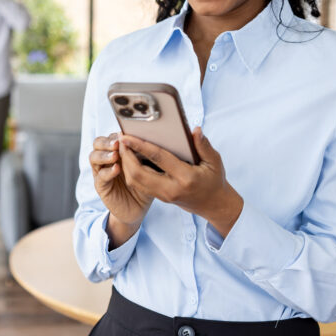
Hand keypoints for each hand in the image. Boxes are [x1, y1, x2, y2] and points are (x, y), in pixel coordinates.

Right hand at [89, 133, 152, 246]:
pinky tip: (117, 169)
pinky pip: (100, 176)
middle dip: (107, 141)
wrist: (138, 209)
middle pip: (97, 143)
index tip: (126, 133)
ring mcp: (101, 172)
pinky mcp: (101, 186)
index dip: (116, 134)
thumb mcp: (148, 167)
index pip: (111, 136)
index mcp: (117, 151)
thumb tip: (152, 137)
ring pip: (93, 156)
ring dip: (104, 154)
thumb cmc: (145, 186)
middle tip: (117, 143)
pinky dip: (108, 171)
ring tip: (115, 155)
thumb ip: (146, 154)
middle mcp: (107, 159)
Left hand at [119, 128, 243, 237]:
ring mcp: (164, 195)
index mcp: (185, 177)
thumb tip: (195, 130)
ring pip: (135, 181)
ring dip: (125, 164)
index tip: (127, 136)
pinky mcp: (160, 198)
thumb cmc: (214, 181)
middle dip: (126, 156)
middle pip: (139, 173)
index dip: (140, 146)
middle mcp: (171, 188)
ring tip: (122, 147)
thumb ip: (204, 146)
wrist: (213, 205)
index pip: (158, 158)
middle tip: (120, 140)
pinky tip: (129, 159)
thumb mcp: (215, 162)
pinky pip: (139, 185)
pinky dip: (130, 172)